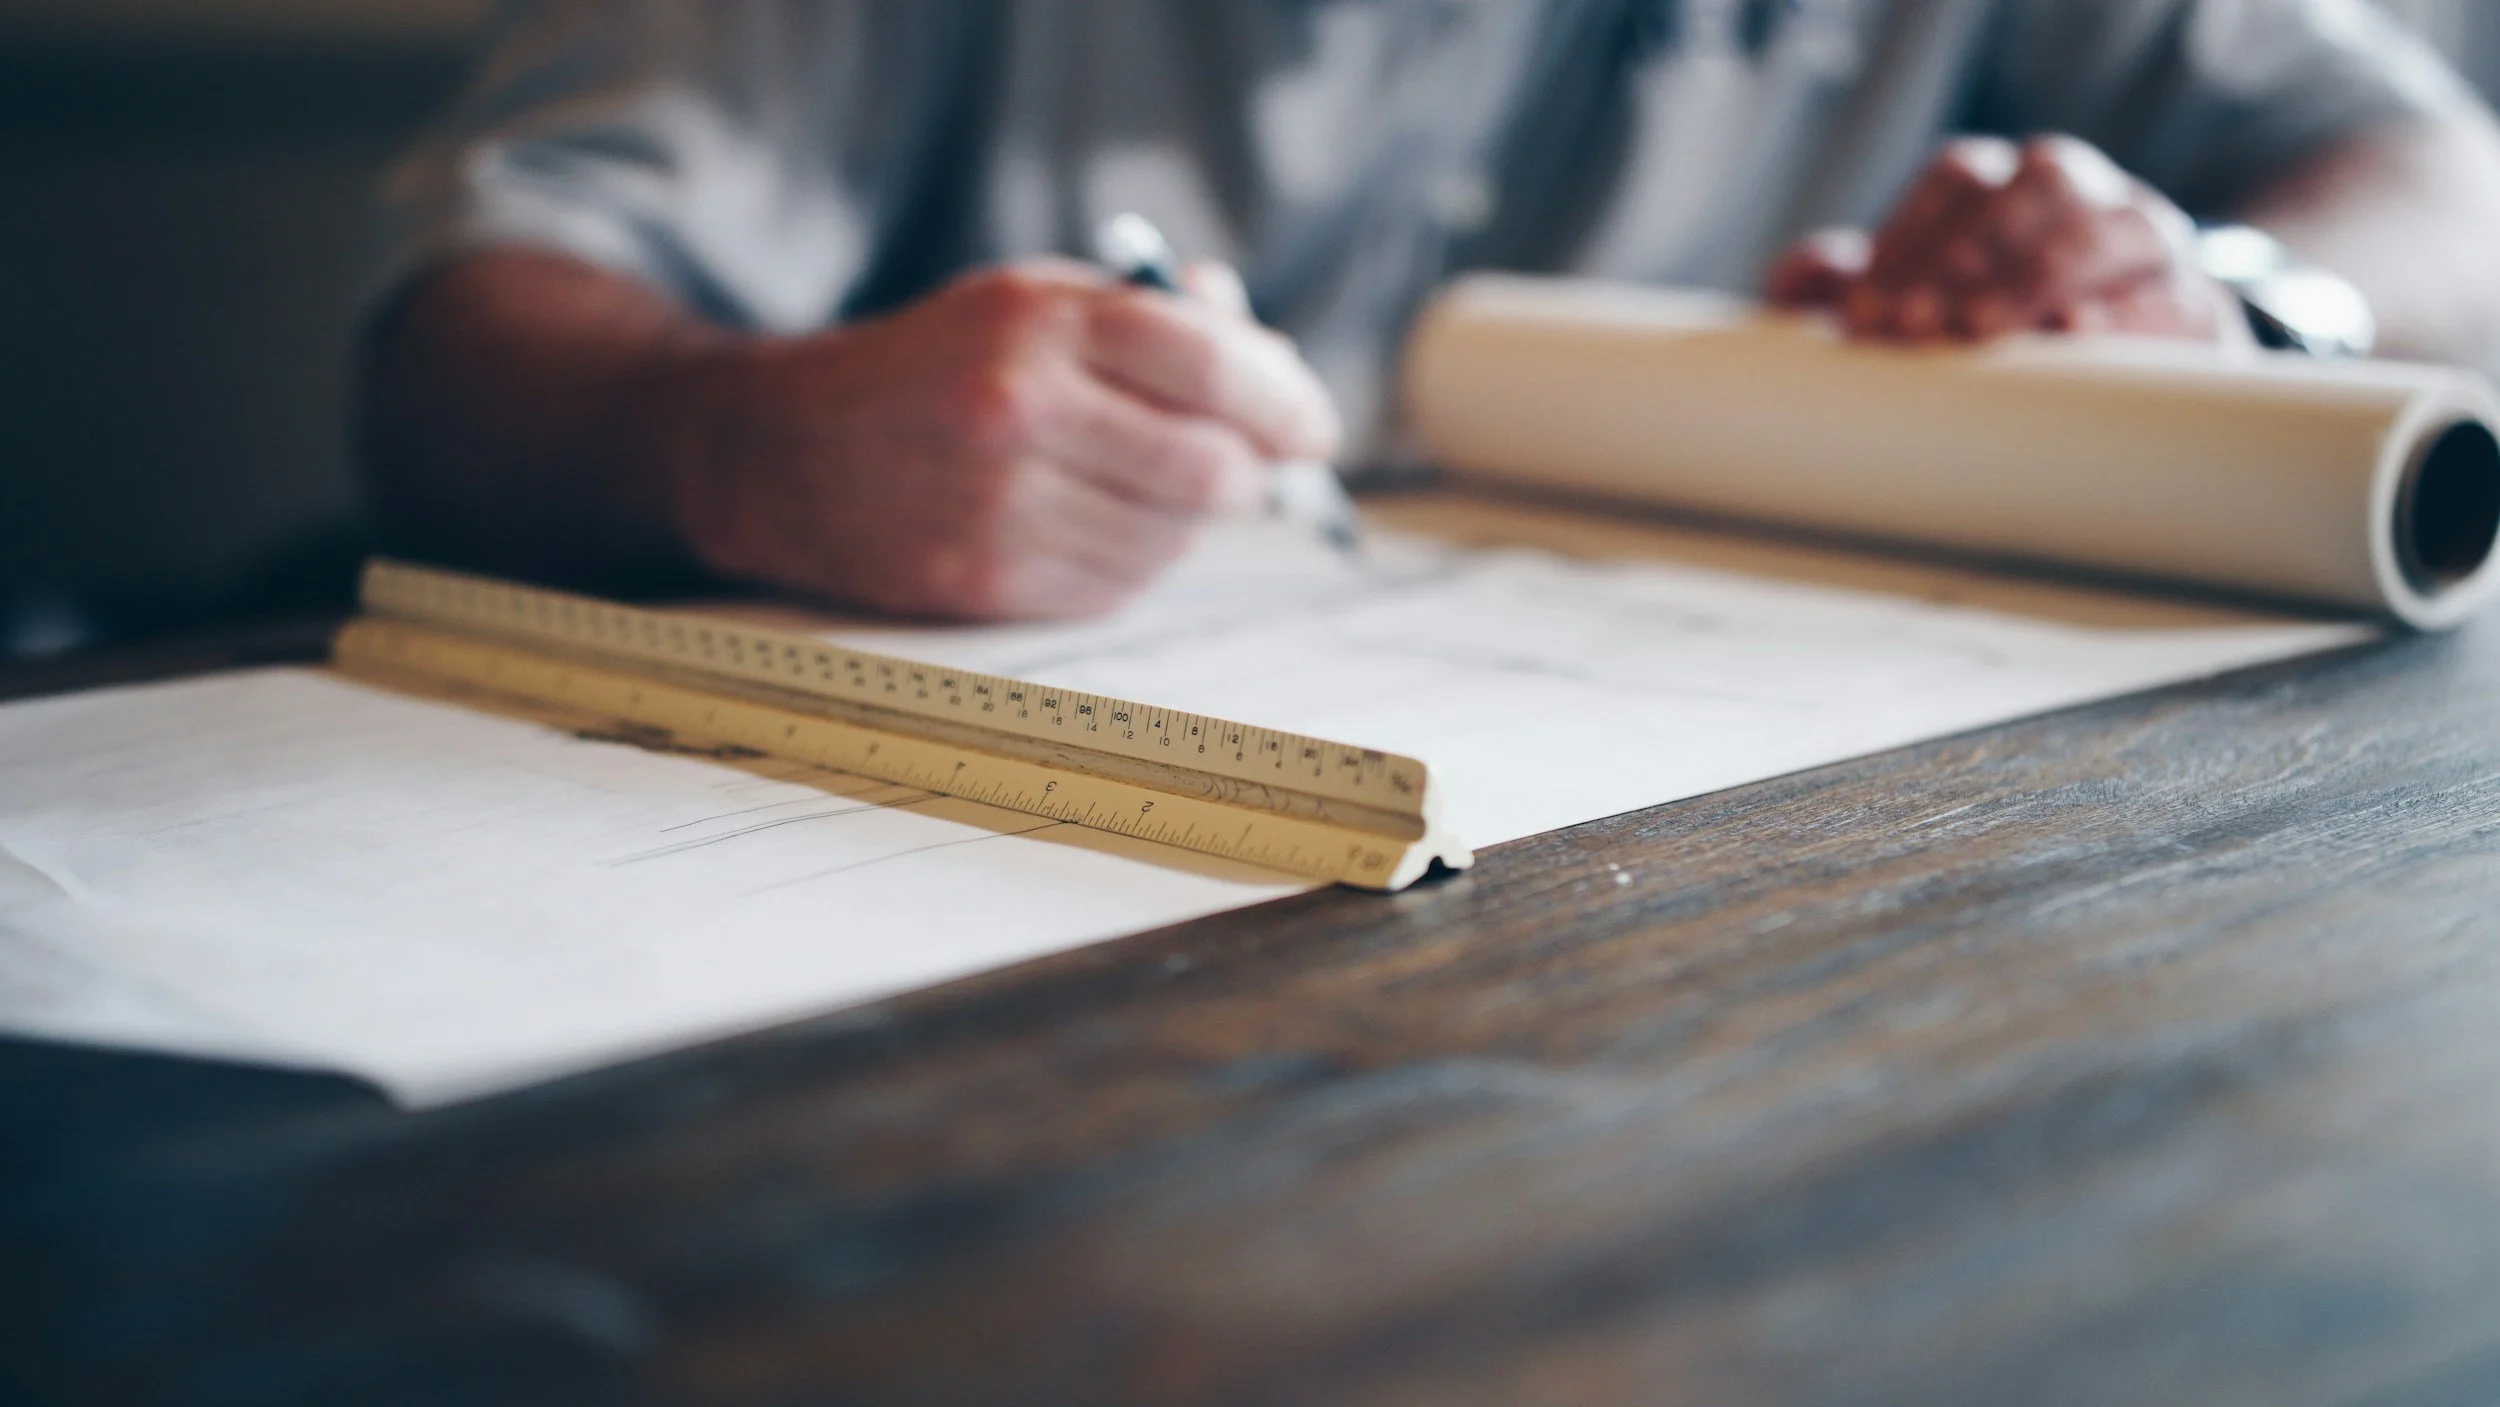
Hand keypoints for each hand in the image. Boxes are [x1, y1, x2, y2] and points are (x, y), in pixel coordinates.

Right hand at [662, 257, 1340, 619]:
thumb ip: (1149, 317)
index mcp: (1038, 323)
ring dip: (1187, 521)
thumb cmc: (929, 368)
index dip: (1286, 401)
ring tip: (1143, 486)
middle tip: (1248, 466)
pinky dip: (1134, 561)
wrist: (780, 451)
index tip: (1313, 427)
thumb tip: (1266, 352)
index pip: (1213, 366)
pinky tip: (1094, 526)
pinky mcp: (988, 582)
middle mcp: (1021, 413)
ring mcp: (1003, 508)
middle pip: (1211, 468)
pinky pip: (1120, 587)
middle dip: (1249, 472)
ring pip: (1173, 538)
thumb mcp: (1026, 301)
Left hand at [1767, 134, 2251, 346]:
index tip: (1865, 314)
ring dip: (2034, 276)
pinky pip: (2170, 297)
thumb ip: (1854, 286)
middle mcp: (2084, 193)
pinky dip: (2125, 315)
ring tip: (1977, 328)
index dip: (1908, 237)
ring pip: (2105, 229)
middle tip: (1910, 325)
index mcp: (2010, 180)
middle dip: (1965, 256)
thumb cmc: (1995, 329)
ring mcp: (2147, 239)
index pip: (1957, 179)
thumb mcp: (1917, 304)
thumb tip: (1805, 275)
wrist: (2128, 366)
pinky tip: (2077, 336)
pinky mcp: (2197, 303)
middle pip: (2031, 188)